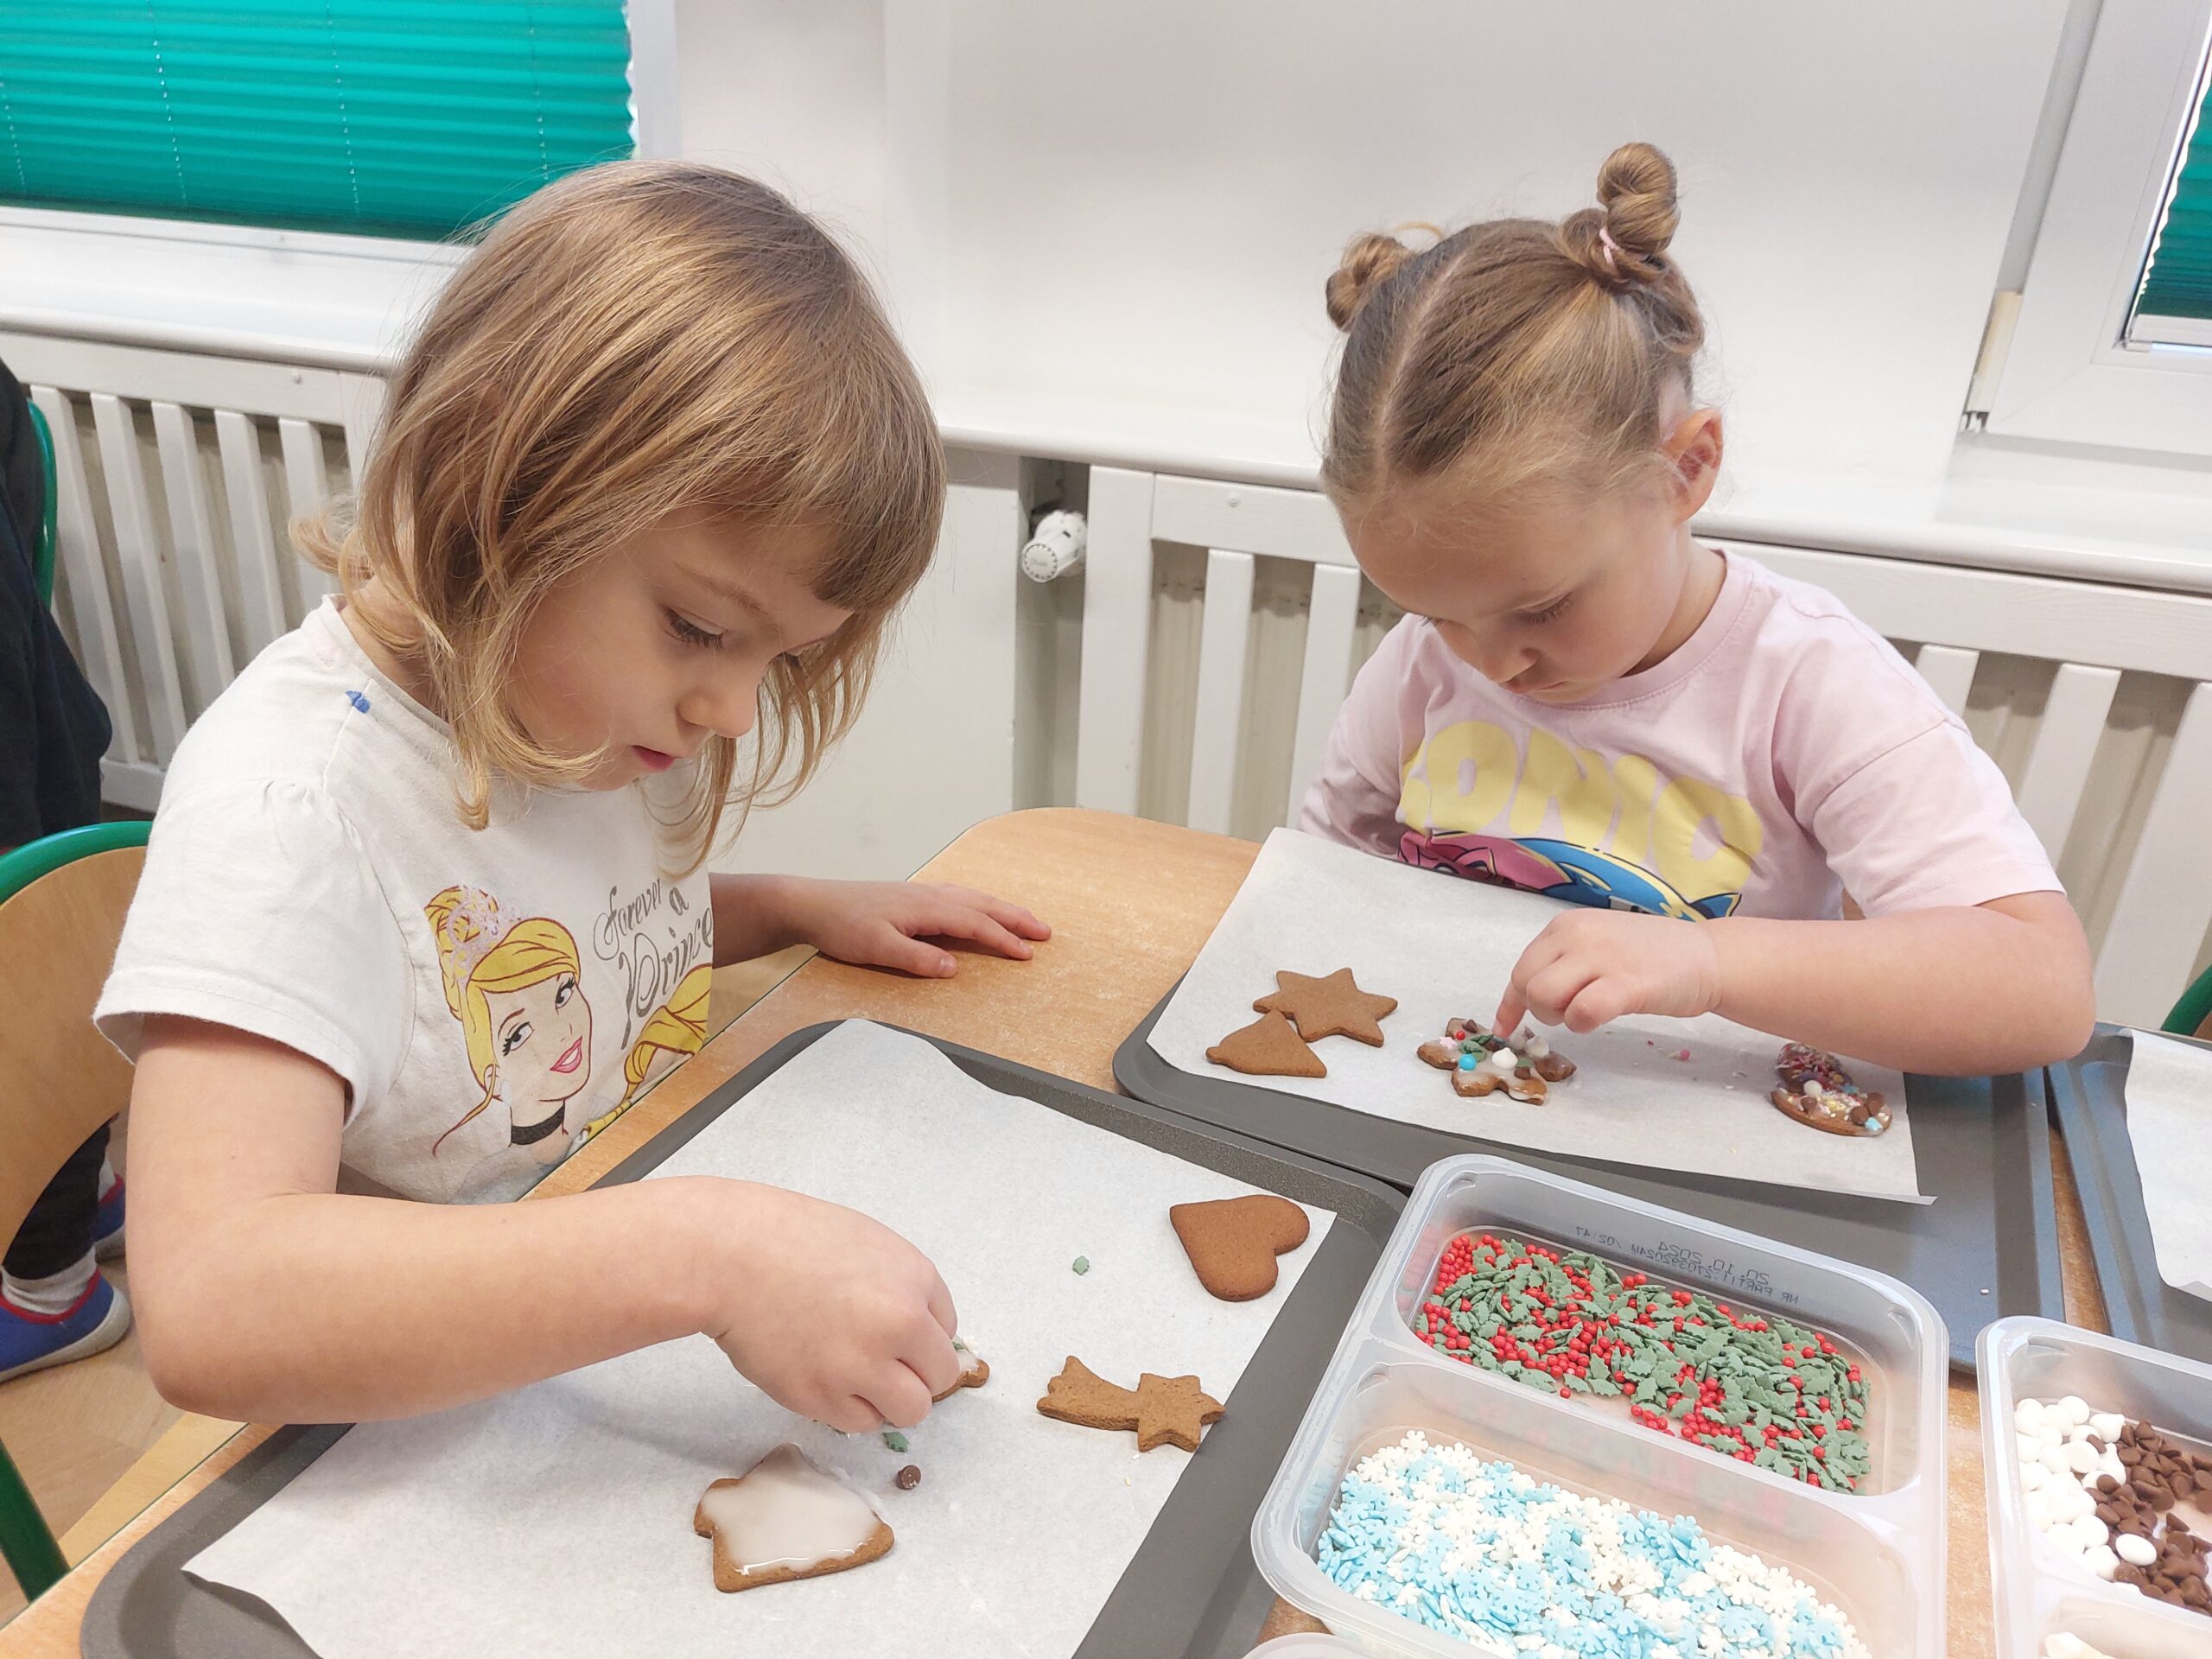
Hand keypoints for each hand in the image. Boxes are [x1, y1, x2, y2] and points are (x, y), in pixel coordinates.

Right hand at [699, 1182, 959, 1431]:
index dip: (921, 1338)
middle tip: (880, 1363)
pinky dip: (849, 1408)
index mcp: (915, 1280)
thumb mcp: (868, 1245)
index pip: (947, 1333)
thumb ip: (903, 1288)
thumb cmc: (793, 1240)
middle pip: (940, 1378)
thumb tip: (922, 1333)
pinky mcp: (821, 1397)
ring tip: (858, 1378)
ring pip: (911, 1411)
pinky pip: (861, 1422)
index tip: (893, 1335)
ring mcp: (861, 1365)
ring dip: (891, 1400)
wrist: (731, 1256)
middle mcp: (899, 1325)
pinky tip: (826, 1379)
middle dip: (916, 1374)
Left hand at [779, 878, 1049, 978]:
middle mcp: (928, 895)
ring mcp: (920, 893)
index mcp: (925, 908)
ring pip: (972, 897)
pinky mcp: (910, 897)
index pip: (975, 924)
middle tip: (1045, 931)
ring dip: (1000, 908)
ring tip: (1023, 919)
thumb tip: (954, 968)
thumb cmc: (841, 926)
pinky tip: (978, 907)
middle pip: (982, 904)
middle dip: (1015, 917)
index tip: (1029, 953)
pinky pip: (957, 895)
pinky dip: (979, 902)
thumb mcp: (877, 949)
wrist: (811, 904)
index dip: (1004, 939)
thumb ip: (916, 959)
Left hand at [1492, 909, 1723, 1037]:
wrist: (1707, 955)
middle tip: (1571, 1013)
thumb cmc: (1652, 955)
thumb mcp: (1598, 945)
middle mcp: (1577, 935)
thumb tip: (1527, 997)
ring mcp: (1601, 957)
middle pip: (1527, 984)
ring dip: (1560, 1017)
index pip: (1521, 969)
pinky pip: (1582, 1012)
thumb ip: (1564, 962)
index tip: (1505, 1028)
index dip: (1510, 1004)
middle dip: (1540, 1010)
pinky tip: (1601, 1019)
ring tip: (1589, 1012)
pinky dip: (1583, 1023)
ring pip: (1544, 997)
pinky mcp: (1626, 983)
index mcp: (1566, 926)